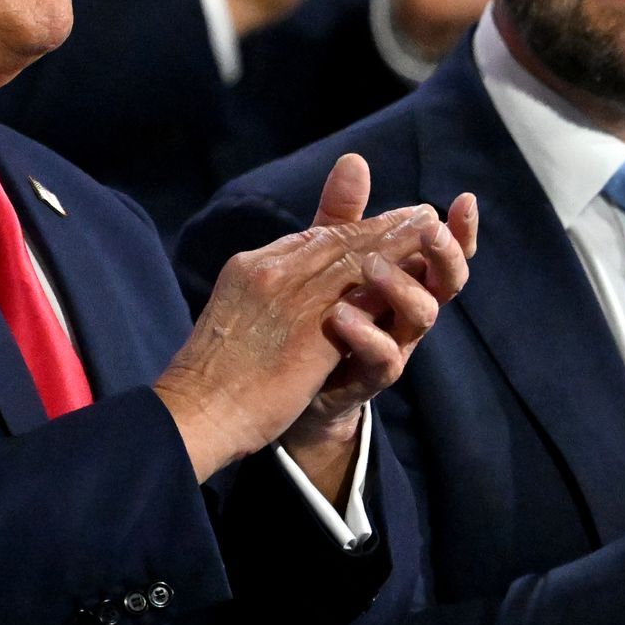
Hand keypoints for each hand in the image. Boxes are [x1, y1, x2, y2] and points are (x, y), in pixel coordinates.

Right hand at [153, 194, 448, 482]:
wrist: (195, 411)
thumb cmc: (213, 372)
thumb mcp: (235, 311)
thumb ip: (267, 285)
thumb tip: (290, 278)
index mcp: (251, 266)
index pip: (312, 238)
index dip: (355, 227)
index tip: (387, 220)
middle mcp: (271, 271)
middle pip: (337, 240)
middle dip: (383, 225)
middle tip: (422, 213)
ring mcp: (289, 299)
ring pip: (352, 260)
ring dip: (395, 242)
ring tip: (429, 229)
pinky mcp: (308, 334)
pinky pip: (356, 301)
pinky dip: (387, 283)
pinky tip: (414, 277)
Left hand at [278, 154, 475, 499]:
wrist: (290, 391)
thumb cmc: (321, 319)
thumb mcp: (328, 263)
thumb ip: (344, 218)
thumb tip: (355, 159)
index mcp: (405, 280)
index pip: (443, 252)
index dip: (460, 230)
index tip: (464, 200)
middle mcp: (407, 312)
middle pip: (447, 282)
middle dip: (445, 254)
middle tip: (429, 229)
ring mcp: (394, 345)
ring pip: (421, 316)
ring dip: (401, 286)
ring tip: (371, 266)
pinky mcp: (368, 378)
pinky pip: (381, 359)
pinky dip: (366, 335)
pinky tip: (341, 315)